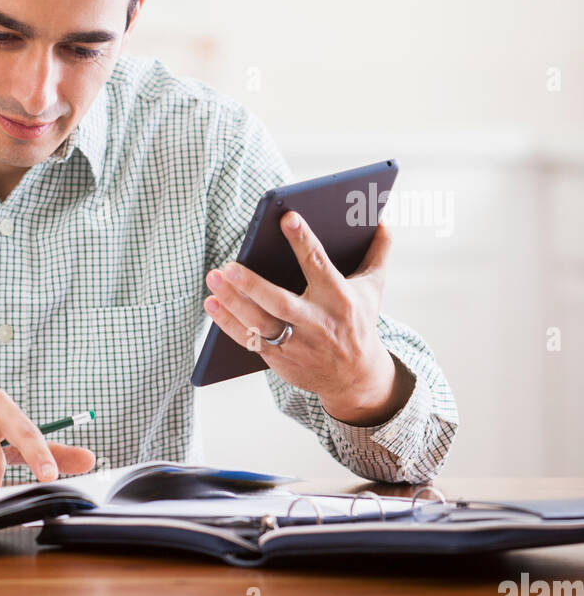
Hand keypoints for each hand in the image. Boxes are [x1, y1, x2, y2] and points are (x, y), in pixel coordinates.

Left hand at [204, 211, 411, 423]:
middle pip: (281, 303)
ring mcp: (297, 344)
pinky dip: (228, 323)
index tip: (286, 217)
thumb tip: (384, 218)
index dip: (303, 242)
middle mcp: (317, 323)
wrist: (356, 378)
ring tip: (213, 277)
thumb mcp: (373, 288)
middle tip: (228, 265)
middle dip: (253, 285)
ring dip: (233, 302)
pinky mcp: (280, 360)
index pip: (319, 265)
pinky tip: (211, 303)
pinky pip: (249, 341)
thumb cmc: (359, 321)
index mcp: (339, 298)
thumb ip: (379, 252)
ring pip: (260, 323)